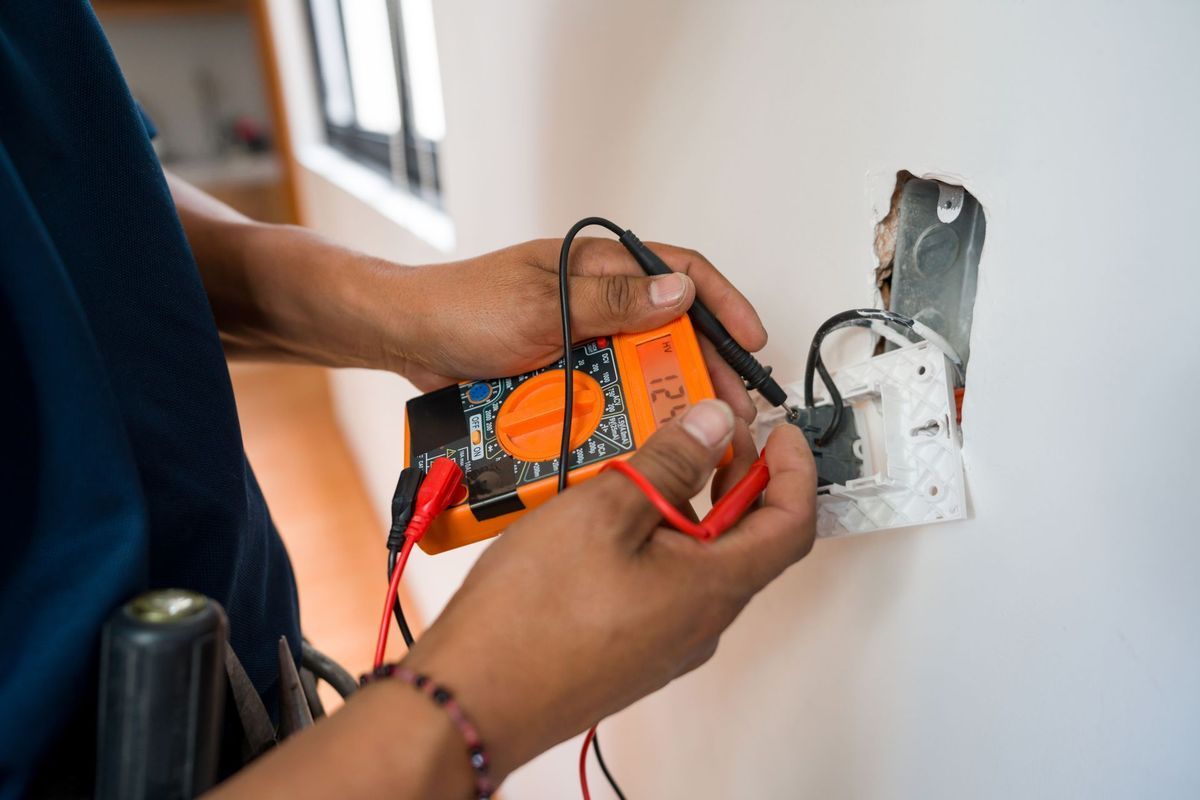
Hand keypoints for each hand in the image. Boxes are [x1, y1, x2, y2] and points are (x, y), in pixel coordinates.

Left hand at [387, 238, 768, 420]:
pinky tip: (640, 436)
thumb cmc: (463, 307)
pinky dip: (623, 413)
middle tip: (729, 404)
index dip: (722, 303)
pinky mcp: (563, 374)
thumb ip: (613, 300)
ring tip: (691, 428)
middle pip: (670, 329)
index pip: (679, 272)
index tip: (751, 339)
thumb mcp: (543, 302)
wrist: (407, 341)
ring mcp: (580, 339)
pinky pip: (605, 394)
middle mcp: (596, 301)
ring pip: (640, 368)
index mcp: (597, 267)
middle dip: (704, 364)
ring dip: (665, 395)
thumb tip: (680, 294)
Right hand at [401, 399, 815, 780]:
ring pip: (701, 561)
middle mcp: (700, 621)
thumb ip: (669, 463)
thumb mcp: (605, 511)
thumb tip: (712, 427)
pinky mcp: (630, 647)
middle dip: (736, 478)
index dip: (795, 470)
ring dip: (690, 507)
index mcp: (713, 586)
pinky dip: (657, 539)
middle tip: (708, 434)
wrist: (474, 698)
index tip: (781, 434)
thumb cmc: (532, 618)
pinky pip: (664, 584)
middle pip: (747, 541)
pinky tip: (610, 517)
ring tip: (647, 466)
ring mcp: (666, 640)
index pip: (791, 523)